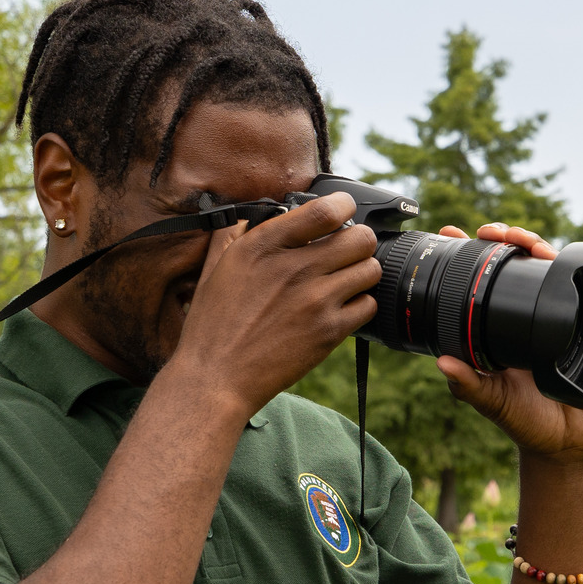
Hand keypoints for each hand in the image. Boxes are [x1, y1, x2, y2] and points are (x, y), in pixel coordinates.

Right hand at [170, 192, 381, 415]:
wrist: (216, 378)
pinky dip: (360, 305)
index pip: (324, 210)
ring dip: (361, 272)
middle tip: (347, 251)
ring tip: (345, 280)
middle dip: (357, 241)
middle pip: (359, 238)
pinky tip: (341, 308)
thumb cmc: (213, 326)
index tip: (343, 210)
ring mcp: (315, 300)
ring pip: (369, 269)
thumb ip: (235, 236)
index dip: (343, 205)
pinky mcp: (329, 331)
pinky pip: (368, 305)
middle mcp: (293, 268)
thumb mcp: (215, 269)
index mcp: (263, 246)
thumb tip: (252, 217)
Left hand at [433, 223, 582, 465]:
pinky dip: (565, 265)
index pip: (477, 282)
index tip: (450, 232)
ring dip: (532, 244)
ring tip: (521, 240)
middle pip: (511, 263)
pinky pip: (574, 285)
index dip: (466, 255)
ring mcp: (553, 316)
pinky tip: (554, 255)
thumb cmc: (526, 424)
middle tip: (490, 232)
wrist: (572, 442)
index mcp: (494, 329)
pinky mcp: (582, 321)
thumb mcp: (493, 403)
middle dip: (502, 238)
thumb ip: (469, 386)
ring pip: (542, 267)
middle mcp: (521, 317)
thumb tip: (441, 363)